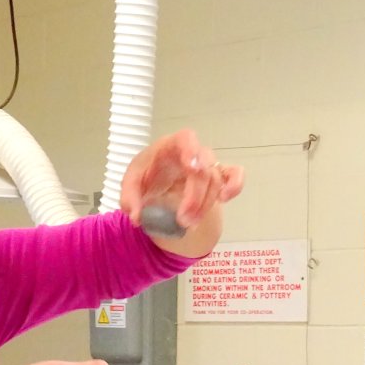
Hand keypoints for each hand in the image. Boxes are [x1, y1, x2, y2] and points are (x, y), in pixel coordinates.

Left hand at [120, 129, 243, 230]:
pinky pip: (235, 175)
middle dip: (195, 197)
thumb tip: (136, 217)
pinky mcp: (219, 176)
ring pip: (216, 180)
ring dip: (205, 205)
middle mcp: (192, 152)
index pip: (185, 139)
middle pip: (203, 169)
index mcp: (171, 146)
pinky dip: (235, 186)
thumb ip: (129, 199)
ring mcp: (208, 164)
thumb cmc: (146, 176)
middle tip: (183, 221)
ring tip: (189, 225)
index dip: (191, 150)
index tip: (193, 168)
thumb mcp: (130, 184)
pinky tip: (224, 200)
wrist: (157, 183)